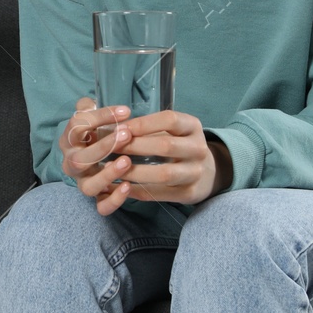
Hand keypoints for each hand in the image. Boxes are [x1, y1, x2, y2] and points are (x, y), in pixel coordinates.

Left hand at [61, 96, 232, 214]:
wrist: (207, 172)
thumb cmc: (177, 144)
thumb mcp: (171, 128)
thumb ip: (146, 124)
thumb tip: (105, 118)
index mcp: (193, 126)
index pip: (169, 120)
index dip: (142, 124)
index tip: (120, 127)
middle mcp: (199, 148)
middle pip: (165, 146)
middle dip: (134, 147)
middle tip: (110, 148)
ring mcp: (196, 172)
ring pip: (164, 174)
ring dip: (134, 172)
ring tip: (112, 168)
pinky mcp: (189, 193)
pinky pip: (161, 194)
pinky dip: (138, 190)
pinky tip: (121, 186)